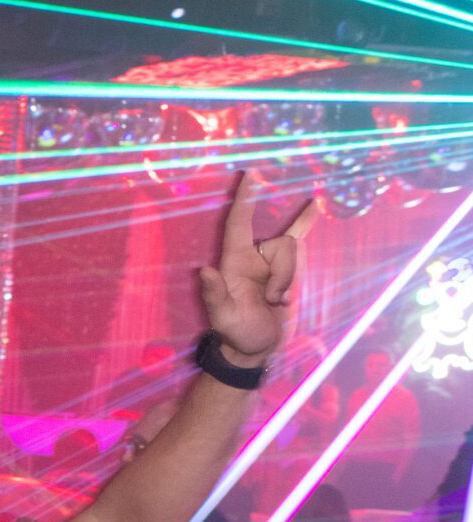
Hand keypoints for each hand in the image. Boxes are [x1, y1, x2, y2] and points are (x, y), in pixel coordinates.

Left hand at [198, 173, 316, 365]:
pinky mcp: (287, 269)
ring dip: (291, 281)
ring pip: (295, 252)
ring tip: (278, 303)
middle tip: (274, 301)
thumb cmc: (236, 333)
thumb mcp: (223, 318)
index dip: (245, 199)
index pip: (238, 223)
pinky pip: (299, 243)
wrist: (256, 347)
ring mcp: (271, 262)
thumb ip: (215, 295)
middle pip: (282, 243)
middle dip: (285, 274)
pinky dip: (306, 223)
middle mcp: (253, 256)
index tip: (251, 174)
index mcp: (233, 262)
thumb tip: (204, 271)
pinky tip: (317, 204)